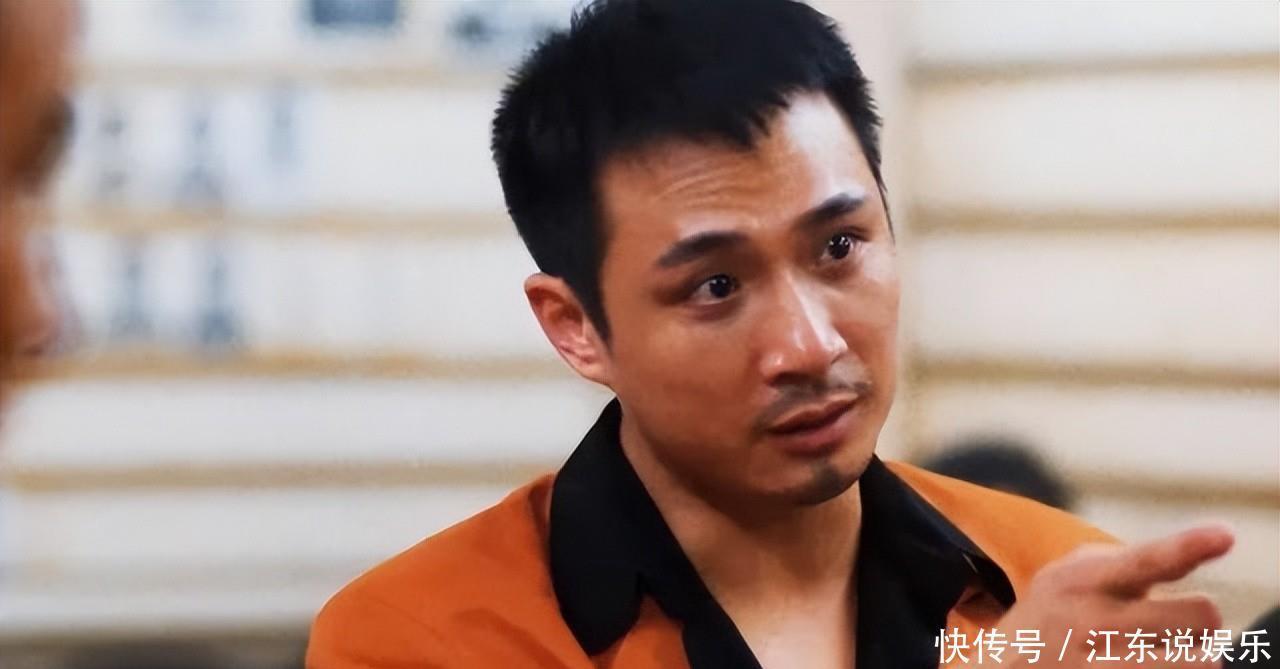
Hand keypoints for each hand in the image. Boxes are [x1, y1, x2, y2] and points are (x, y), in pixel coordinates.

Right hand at [988, 524, 1234, 667]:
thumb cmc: (1053, 617)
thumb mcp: (1071, 576)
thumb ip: (1127, 562)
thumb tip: (1203, 545)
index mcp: (1083, 580)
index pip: (1144, 561)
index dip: (1188, 547)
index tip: (1224, 536)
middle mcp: (1092, 622)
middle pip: (1202, 615)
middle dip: (1197, 622)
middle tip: (1168, 628)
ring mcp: (1100, 666)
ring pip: (1201, 661)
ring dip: (1191, 657)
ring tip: (1158, 654)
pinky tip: (1141, 667)